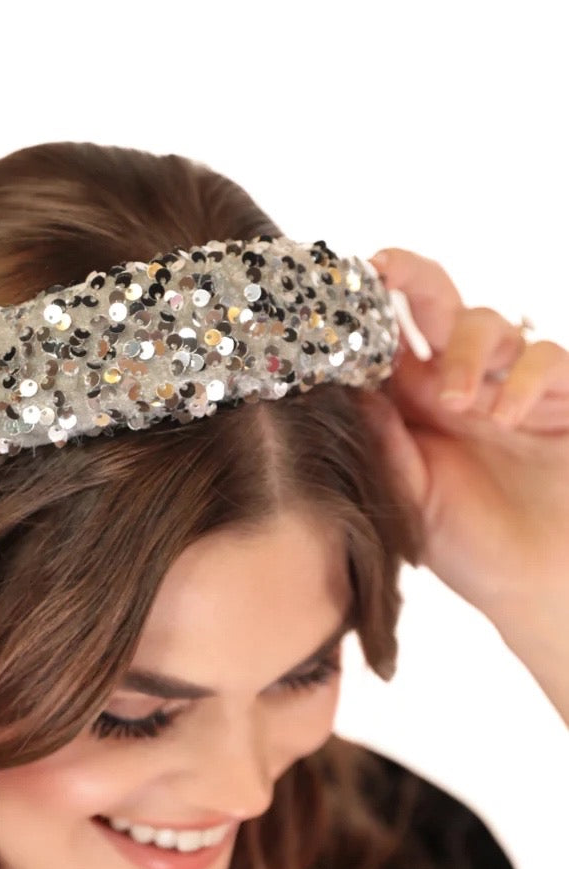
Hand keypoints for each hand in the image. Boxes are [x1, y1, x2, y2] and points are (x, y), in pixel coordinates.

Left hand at [356, 247, 568, 625]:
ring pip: (488, 323)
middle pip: (435, 306)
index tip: (336, 285)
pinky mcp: (562, 400)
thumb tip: (349, 391)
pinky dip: (525, 378)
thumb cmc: (471, 550)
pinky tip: (509, 416)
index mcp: (415, 407)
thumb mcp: (412, 502)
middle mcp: (460, 386)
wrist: (540, 586)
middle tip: (384, 269)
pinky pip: (546, 359)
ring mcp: (512, 388)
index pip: (385, 341)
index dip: (363, 310)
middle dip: (410, 277)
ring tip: (461, 404)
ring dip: (468, 352)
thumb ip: (384, 449)